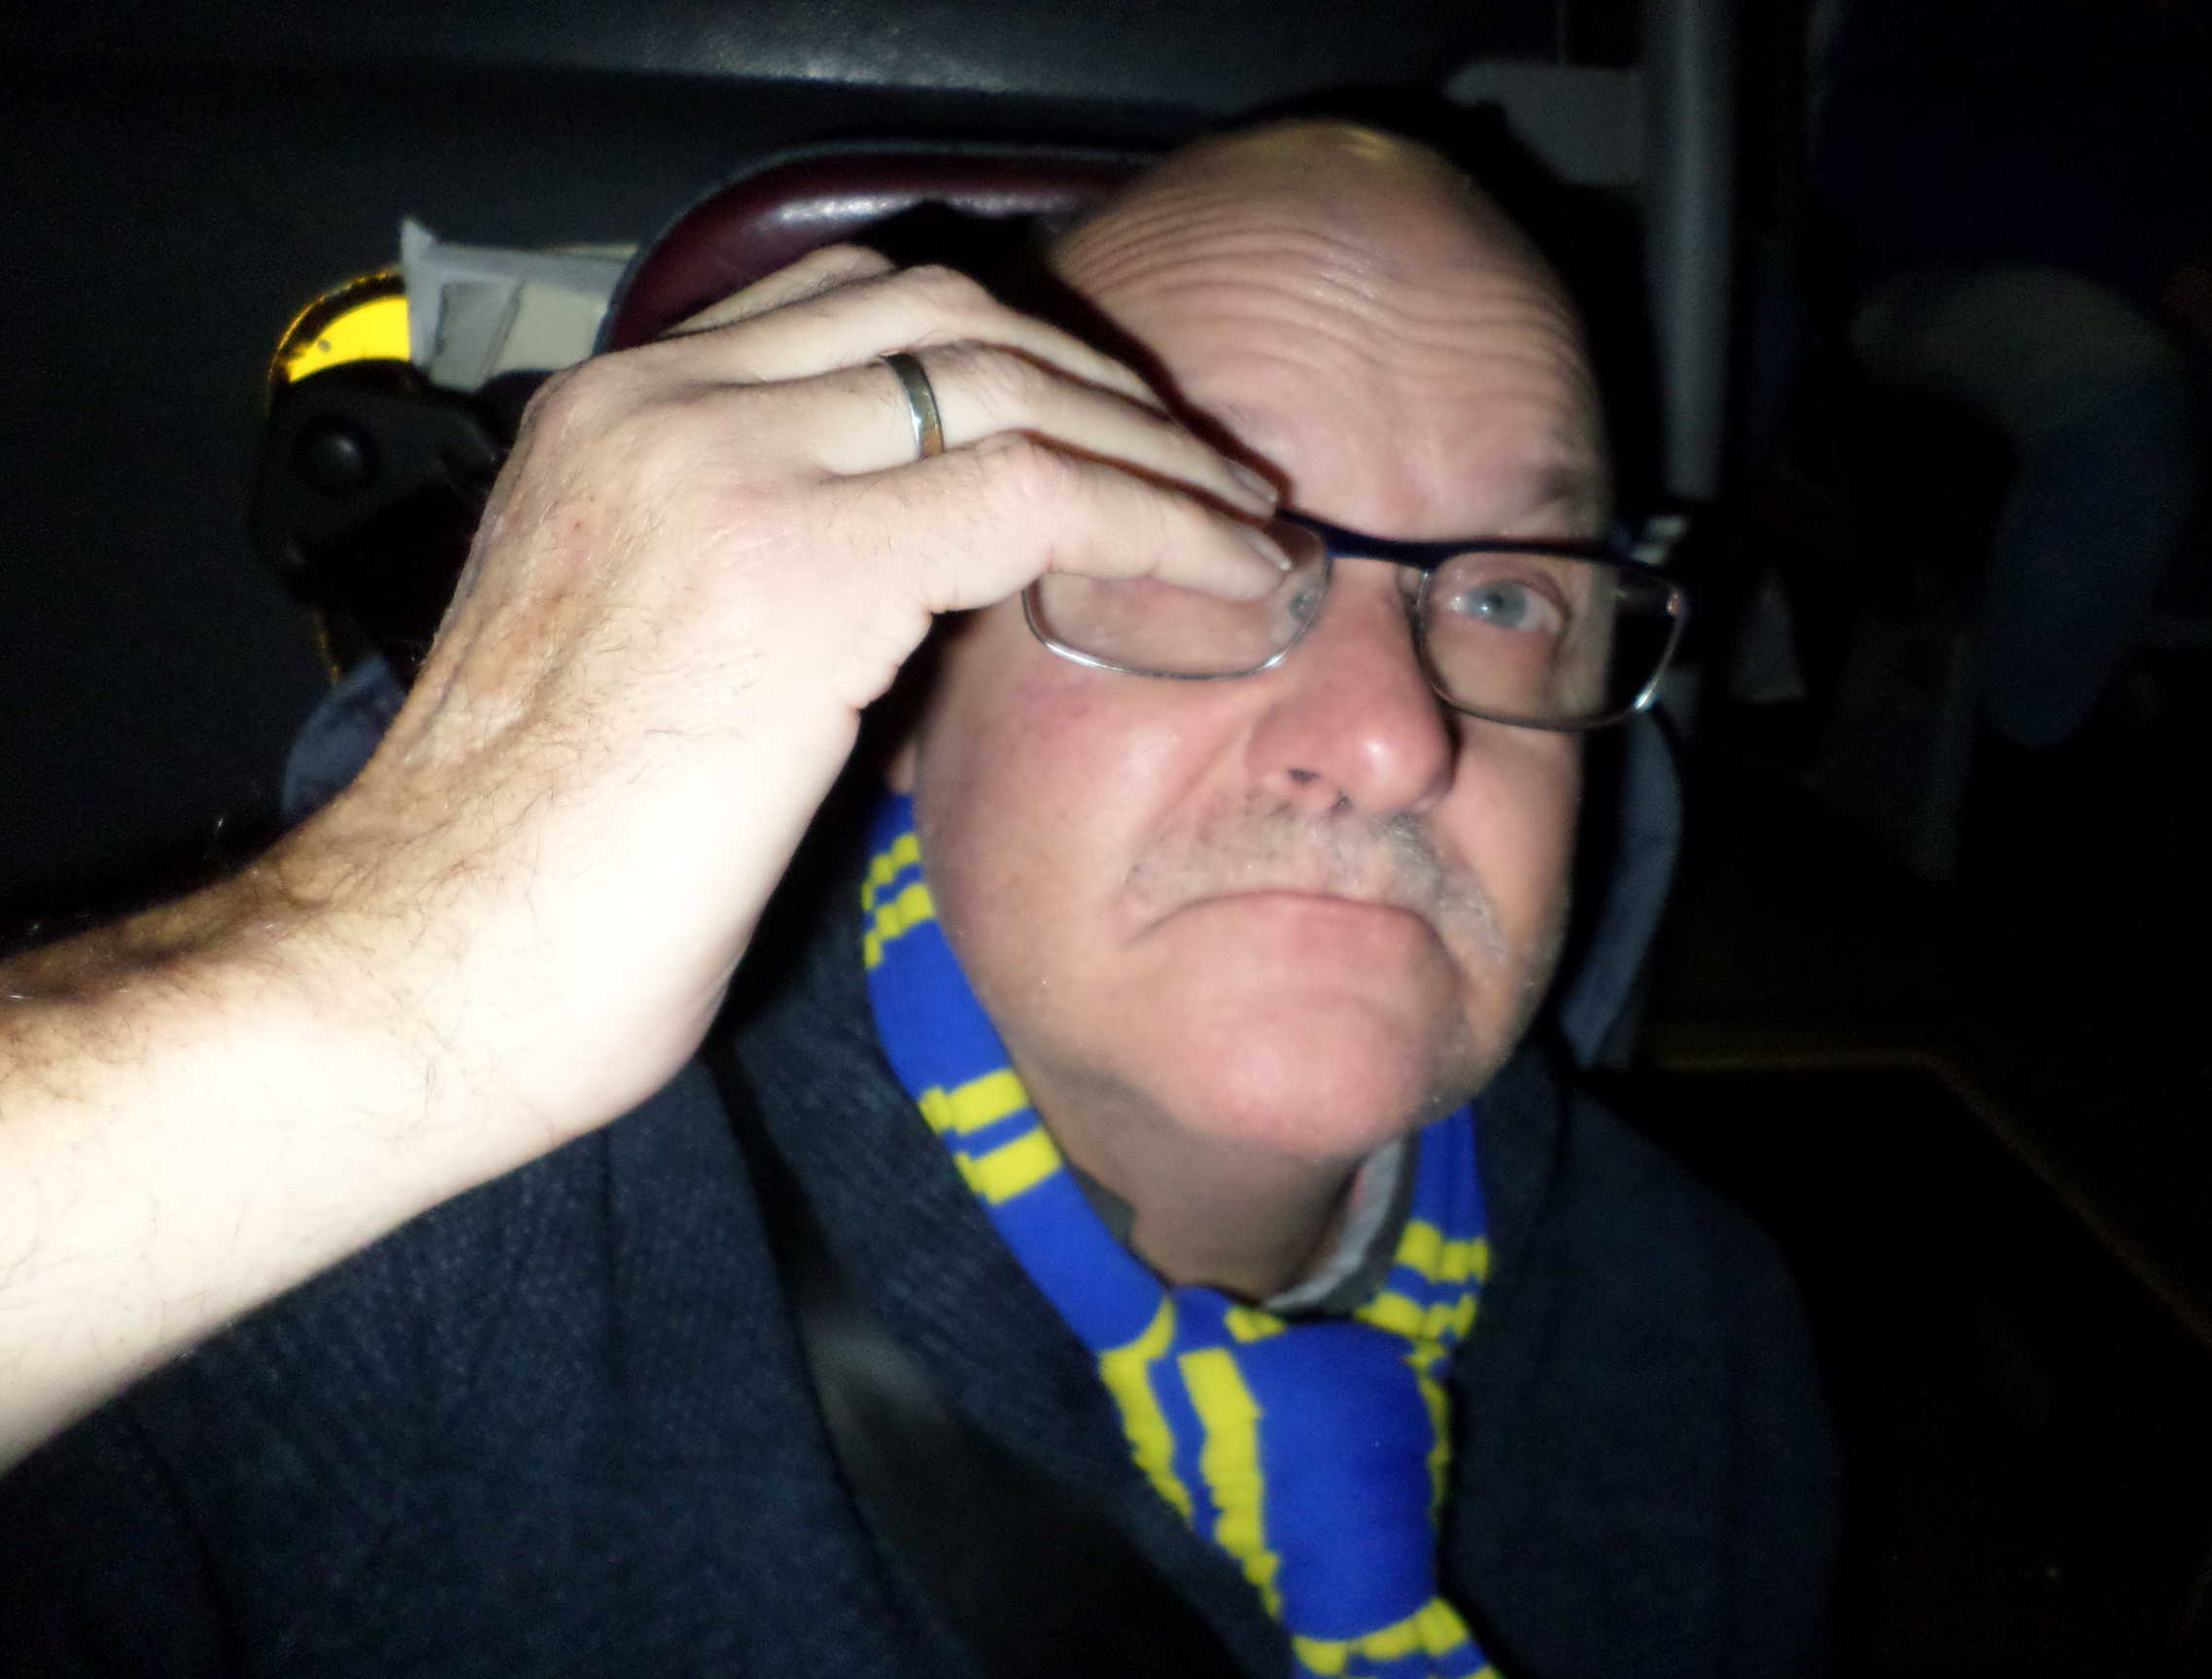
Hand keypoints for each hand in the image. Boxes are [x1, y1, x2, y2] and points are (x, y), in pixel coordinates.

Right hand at [282, 244, 1284, 1139]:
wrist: (426, 960)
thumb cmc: (530, 867)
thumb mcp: (643, 664)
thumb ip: (766, 579)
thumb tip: (920, 587)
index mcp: (613, 419)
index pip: (852, 313)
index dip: (1009, 358)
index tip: (1105, 435)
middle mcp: (661, 406)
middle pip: (940, 313)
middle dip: (1093, 380)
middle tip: (1198, 467)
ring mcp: (723, 467)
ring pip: (1003, 384)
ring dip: (1148, 445)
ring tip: (1242, 519)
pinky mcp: (797, 564)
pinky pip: (1037, 494)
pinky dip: (1158, 522)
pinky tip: (1232, 576)